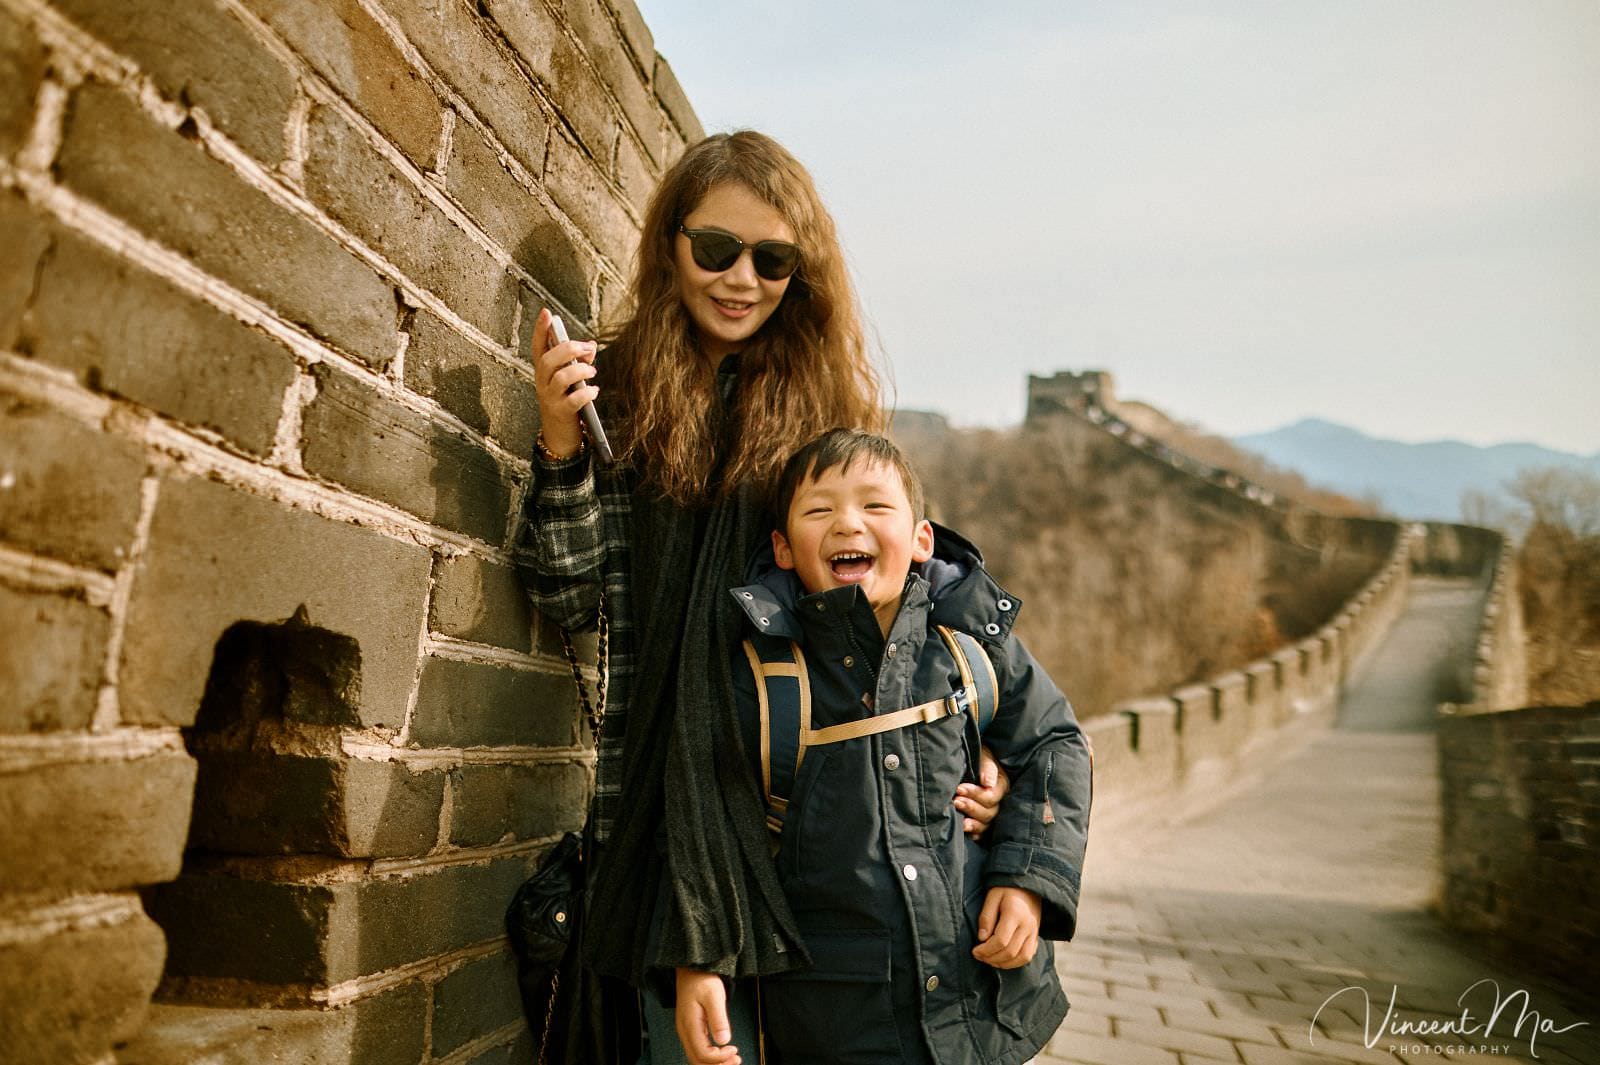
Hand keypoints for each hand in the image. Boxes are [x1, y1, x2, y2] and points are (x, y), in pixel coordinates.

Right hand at [532, 307, 597, 458]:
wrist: (559, 435)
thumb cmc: (566, 400)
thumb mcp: (570, 379)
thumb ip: (579, 361)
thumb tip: (591, 344)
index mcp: (543, 371)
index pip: (538, 346)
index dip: (540, 329)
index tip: (546, 312)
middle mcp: (542, 382)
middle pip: (548, 359)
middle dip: (568, 349)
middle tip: (587, 349)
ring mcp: (549, 398)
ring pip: (560, 378)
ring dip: (580, 371)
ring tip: (592, 371)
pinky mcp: (561, 412)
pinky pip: (573, 400)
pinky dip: (586, 393)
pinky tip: (594, 391)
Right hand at [675, 968, 741, 1064]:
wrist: (691, 969)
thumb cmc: (702, 979)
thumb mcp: (714, 995)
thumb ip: (718, 1019)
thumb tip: (724, 1040)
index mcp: (689, 1025)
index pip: (702, 1054)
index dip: (719, 1058)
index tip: (734, 1049)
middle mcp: (685, 1032)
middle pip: (698, 1061)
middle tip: (737, 1059)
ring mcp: (686, 1031)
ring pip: (697, 1057)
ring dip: (715, 1063)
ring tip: (733, 1058)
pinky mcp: (690, 1029)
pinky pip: (698, 1049)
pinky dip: (711, 1056)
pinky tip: (723, 1052)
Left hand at [956, 746, 1009, 838]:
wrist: (965, 760)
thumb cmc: (975, 757)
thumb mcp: (983, 755)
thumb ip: (987, 767)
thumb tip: (988, 783)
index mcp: (1000, 785)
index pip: (991, 797)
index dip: (976, 794)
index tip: (959, 789)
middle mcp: (997, 802)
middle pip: (989, 812)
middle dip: (972, 807)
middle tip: (956, 801)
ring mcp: (989, 813)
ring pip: (985, 824)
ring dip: (972, 823)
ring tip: (959, 819)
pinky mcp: (980, 821)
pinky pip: (980, 834)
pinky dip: (973, 833)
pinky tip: (964, 831)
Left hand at [971, 887, 1040, 969]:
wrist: (1028, 885)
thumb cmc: (1007, 889)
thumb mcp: (992, 896)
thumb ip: (986, 917)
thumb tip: (981, 938)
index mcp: (1015, 913)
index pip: (1001, 940)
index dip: (986, 950)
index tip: (974, 950)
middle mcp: (1027, 925)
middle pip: (1010, 952)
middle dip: (991, 958)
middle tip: (979, 956)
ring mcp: (1034, 932)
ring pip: (1022, 957)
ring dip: (1003, 963)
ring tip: (989, 960)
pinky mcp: (1036, 936)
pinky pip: (1028, 956)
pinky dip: (1015, 962)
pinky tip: (1003, 959)